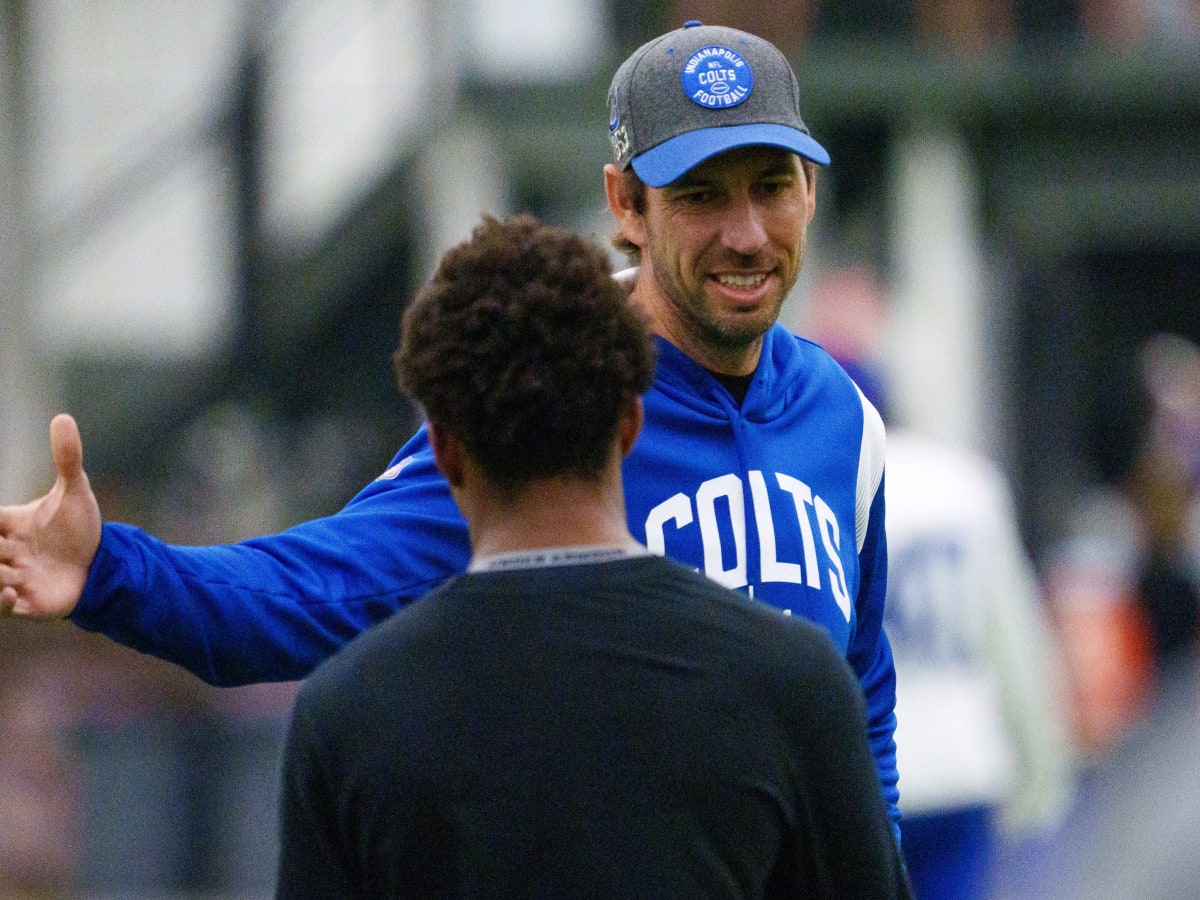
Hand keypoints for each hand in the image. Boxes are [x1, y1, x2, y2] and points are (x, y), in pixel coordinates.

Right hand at [0, 414, 101, 617]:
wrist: (103, 565)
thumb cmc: (80, 529)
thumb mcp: (74, 492)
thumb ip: (66, 458)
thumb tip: (62, 417)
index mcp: (7, 525)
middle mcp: (4, 552)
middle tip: (4, 548)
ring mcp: (12, 578)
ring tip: (14, 573)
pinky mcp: (26, 603)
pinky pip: (1, 607)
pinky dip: (1, 602)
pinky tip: (14, 593)